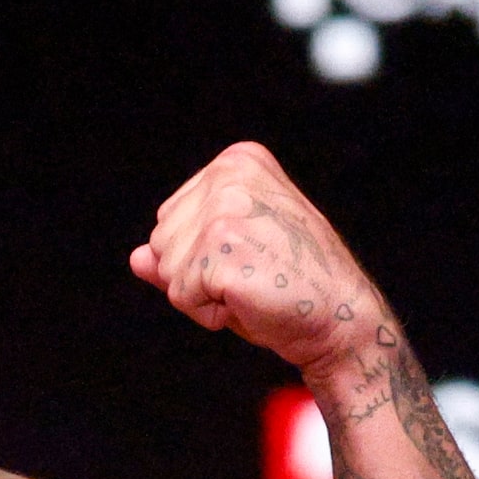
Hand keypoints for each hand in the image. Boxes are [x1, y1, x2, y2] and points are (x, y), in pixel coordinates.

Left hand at [129, 142, 380, 373]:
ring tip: (252, 286)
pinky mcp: (221, 248)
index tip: (253, 255)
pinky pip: (180, 295)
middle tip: (253, 275)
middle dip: (195, 273)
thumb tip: (136, 258)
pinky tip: (250, 301)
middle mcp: (229, 175)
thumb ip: (181, 250)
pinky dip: (208, 313)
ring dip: (202, 294)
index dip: (201, 254)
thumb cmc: (292, 286)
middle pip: (160, 241)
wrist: (341, 316)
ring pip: (165, 269)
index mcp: (236, 162)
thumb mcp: (231, 256)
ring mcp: (225, 209)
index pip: (170, 218)